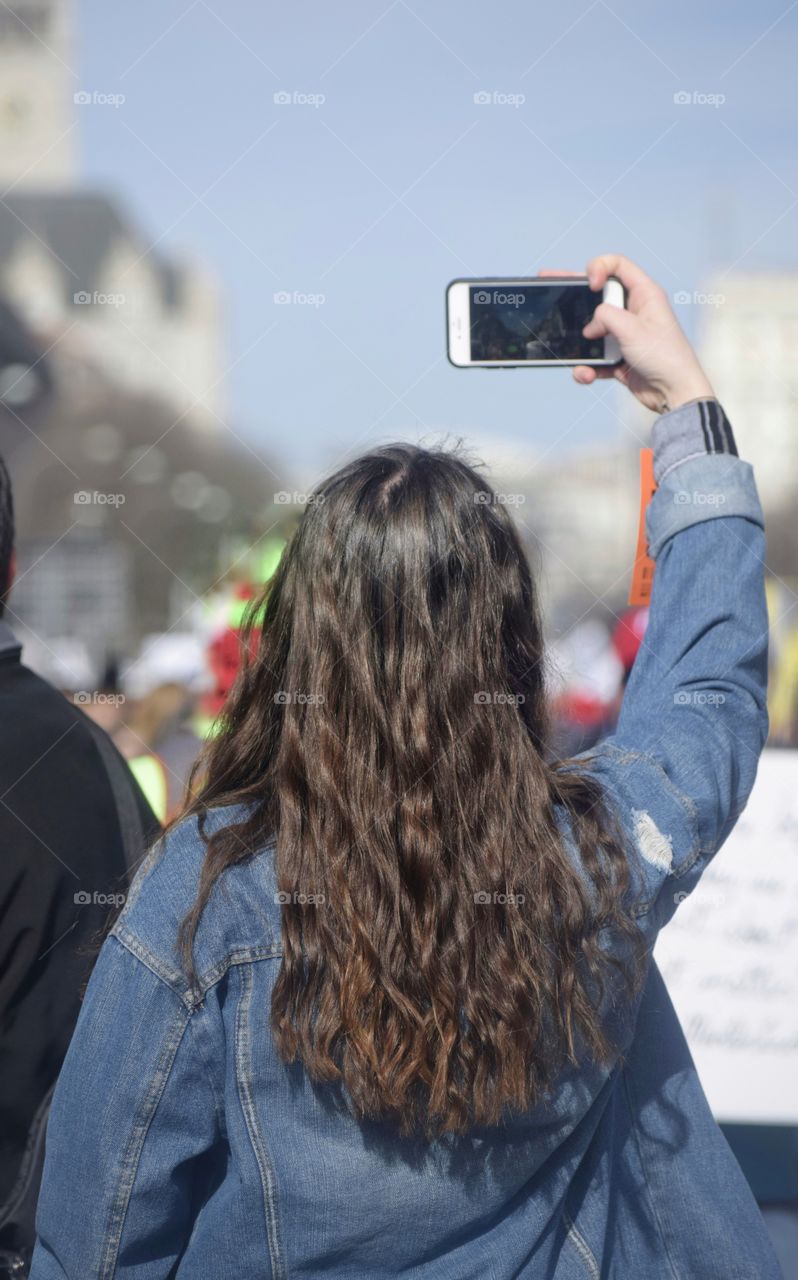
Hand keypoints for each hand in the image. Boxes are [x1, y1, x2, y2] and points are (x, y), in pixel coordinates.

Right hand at [539, 256, 714, 412]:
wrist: (675, 394)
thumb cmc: (665, 357)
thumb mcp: (632, 329)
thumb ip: (605, 317)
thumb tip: (589, 327)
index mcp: (644, 295)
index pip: (618, 266)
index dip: (599, 268)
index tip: (591, 285)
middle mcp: (634, 311)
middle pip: (598, 295)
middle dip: (574, 295)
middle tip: (549, 282)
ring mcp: (625, 335)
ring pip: (592, 330)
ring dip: (582, 345)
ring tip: (577, 356)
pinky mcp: (619, 357)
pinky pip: (595, 357)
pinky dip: (588, 366)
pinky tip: (586, 374)